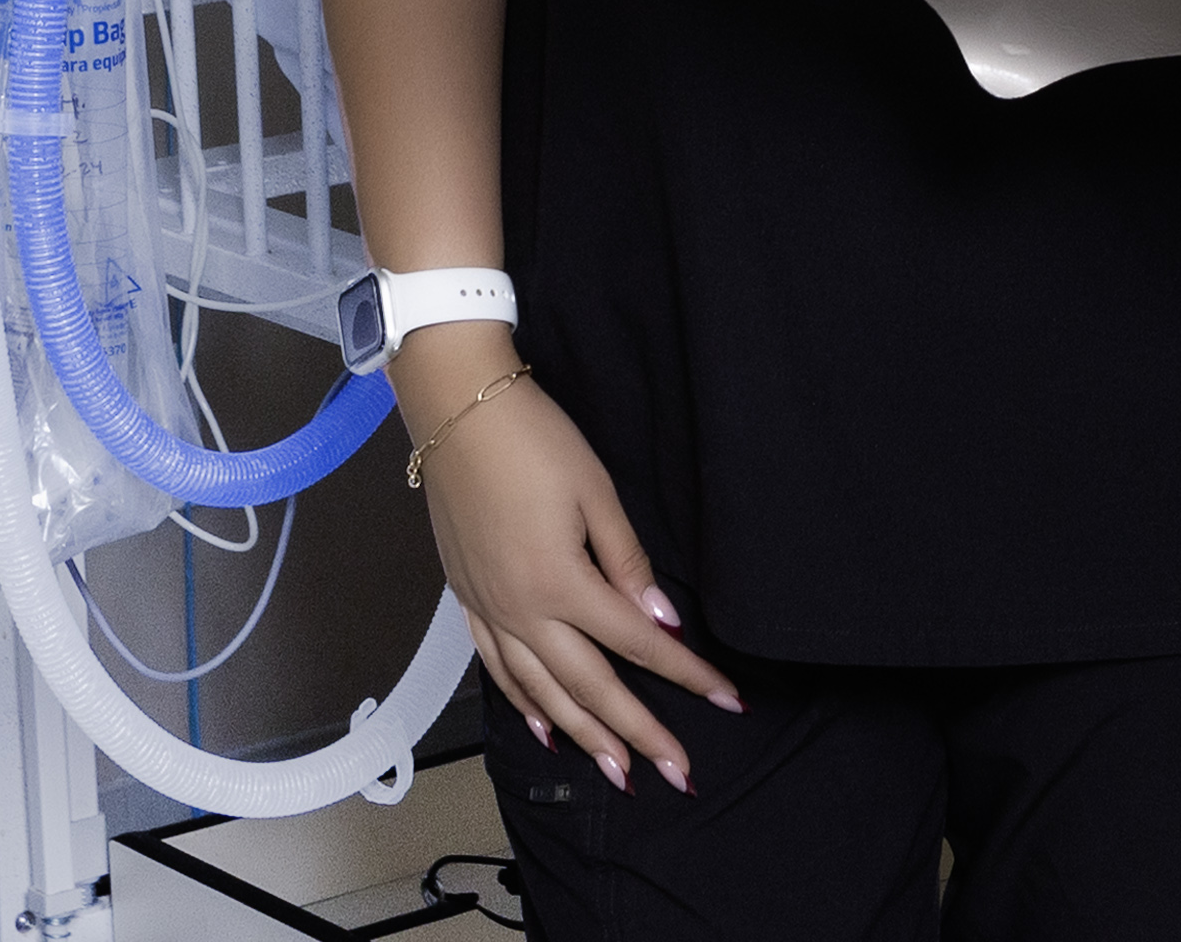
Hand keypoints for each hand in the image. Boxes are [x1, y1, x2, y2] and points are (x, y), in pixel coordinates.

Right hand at [398, 330, 738, 789]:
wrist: (456, 408)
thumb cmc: (532, 438)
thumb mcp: (595, 490)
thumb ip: (627, 562)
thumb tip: (659, 620)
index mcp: (560, 582)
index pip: (635, 642)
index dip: (684, 673)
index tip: (725, 699)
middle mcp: (521, 609)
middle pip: (588, 686)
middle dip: (636, 732)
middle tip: (675, 771)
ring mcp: (488, 607)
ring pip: (540, 691)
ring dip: (582, 734)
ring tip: (616, 770)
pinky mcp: (466, 597)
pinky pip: (497, 668)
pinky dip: (523, 705)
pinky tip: (543, 727)